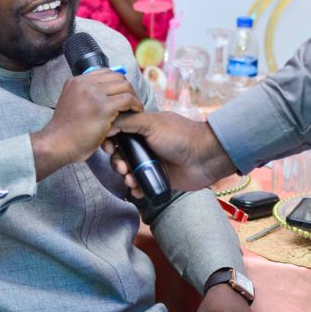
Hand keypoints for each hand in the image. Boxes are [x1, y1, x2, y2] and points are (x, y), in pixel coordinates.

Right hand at [31, 69, 143, 179]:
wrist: (57, 144)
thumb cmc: (66, 132)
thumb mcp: (71, 104)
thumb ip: (84, 96)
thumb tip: (104, 94)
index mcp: (76, 81)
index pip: (105, 73)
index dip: (117, 82)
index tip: (122, 94)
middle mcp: (84, 83)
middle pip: (117, 77)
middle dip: (128, 88)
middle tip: (132, 101)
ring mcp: (93, 94)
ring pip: (124, 86)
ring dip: (133, 96)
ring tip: (136, 108)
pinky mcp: (103, 107)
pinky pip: (127, 100)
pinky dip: (136, 105)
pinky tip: (136, 113)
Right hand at [104, 111, 235, 194]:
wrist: (204, 157)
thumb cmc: (180, 136)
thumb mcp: (151, 123)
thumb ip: (127, 121)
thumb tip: (105, 124)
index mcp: (142, 129)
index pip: (118, 134)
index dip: (109, 142)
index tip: (108, 148)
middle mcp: (145, 146)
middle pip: (120, 156)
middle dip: (117, 163)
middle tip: (123, 168)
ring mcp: (151, 163)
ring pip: (129, 172)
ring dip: (125, 177)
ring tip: (131, 179)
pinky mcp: (158, 178)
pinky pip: (141, 186)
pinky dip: (137, 189)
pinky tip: (139, 190)